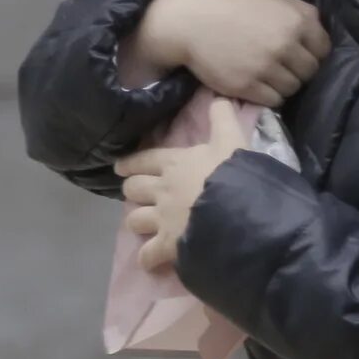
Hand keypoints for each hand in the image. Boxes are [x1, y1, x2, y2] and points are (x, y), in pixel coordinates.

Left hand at [117, 99, 247, 274]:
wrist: (238, 209)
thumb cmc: (233, 172)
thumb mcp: (232, 139)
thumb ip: (223, 119)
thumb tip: (219, 98)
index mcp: (175, 163)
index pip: (145, 159)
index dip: (131, 162)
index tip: (120, 167)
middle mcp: (162, 190)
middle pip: (133, 189)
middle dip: (133, 190)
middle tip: (138, 194)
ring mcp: (162, 219)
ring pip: (134, 220)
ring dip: (138, 221)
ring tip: (145, 225)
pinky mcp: (167, 245)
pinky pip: (147, 255)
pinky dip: (148, 258)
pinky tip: (151, 260)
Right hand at [125, 0, 329, 105]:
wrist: (191, 20)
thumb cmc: (232, 5)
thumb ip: (300, 13)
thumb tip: (320, 33)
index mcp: (297, 20)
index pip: (323, 50)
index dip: (313, 53)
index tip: (300, 54)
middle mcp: (286, 43)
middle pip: (310, 72)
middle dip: (300, 70)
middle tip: (283, 66)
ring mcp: (267, 66)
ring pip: (293, 88)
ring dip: (284, 84)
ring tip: (268, 75)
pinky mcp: (248, 86)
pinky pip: (274, 100)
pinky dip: (269, 95)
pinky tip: (257, 83)